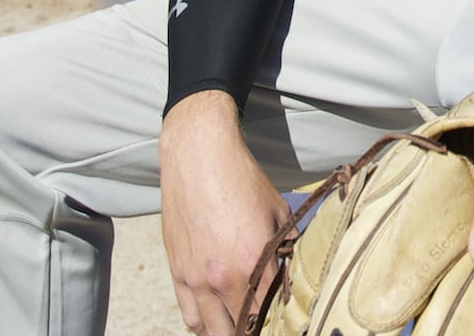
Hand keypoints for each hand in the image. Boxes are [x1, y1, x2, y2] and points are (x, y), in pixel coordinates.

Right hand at [159, 91, 292, 335]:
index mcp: (251, 264)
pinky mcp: (177, 272)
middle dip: (252, 330)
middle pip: (238, 331)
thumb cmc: (242, 179)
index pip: (268, 315)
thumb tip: (296, 269)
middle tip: (264, 324)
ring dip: (227, 332)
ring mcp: (194, 278)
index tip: (285, 320)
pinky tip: (216, 317)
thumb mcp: (277, 211)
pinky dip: (203, 323)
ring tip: (241, 324)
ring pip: (210, 331)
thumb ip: (287, 247)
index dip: (279, 322)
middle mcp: (220, 278)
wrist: (198, 155)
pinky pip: (189, 314)